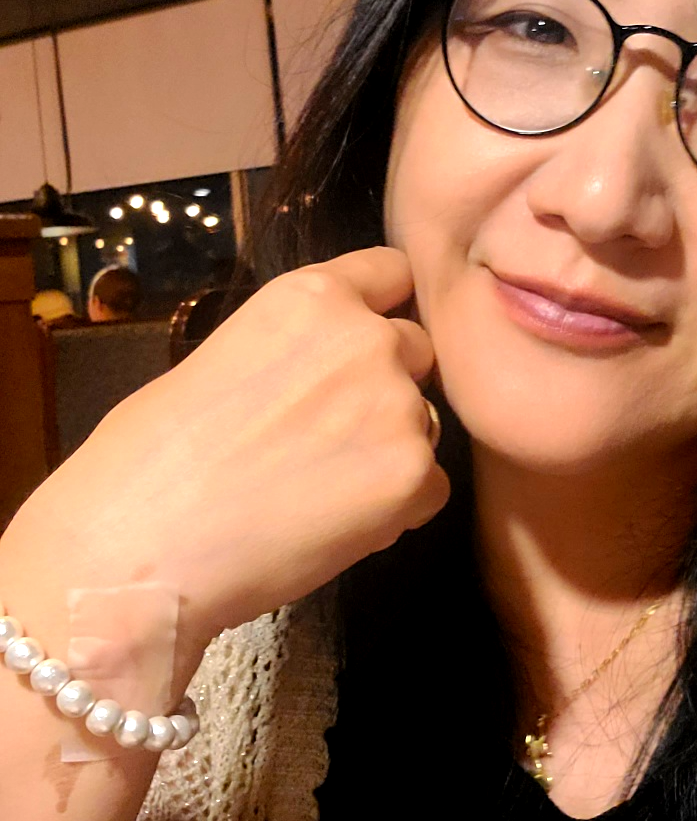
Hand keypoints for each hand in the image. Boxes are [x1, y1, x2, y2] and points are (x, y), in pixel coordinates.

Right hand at [1, 249, 448, 653]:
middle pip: (416, 352)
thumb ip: (292, 351)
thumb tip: (318, 375)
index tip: (370, 337)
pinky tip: (335, 524)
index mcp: (311, 296)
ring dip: (392, 451)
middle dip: (388, 386)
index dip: (383, 309)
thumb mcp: (220, 357)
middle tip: (332, 434)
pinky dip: (399, 508)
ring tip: (320, 490)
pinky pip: (431, 488)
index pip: (392, 273)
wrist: (141, 547)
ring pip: (425, 424)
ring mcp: (398, 408)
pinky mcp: (413, 478)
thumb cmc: (150, 458)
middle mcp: (367, 339)